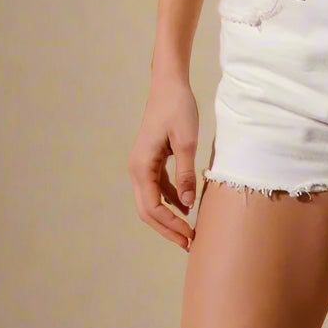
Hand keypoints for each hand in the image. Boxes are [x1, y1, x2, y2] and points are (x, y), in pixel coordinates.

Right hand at [128, 75, 199, 250]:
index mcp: (141, 167)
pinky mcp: (151, 159)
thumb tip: (187, 205)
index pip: (153, 208)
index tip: (190, 236)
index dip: (170, 226)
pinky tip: (186, 206)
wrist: (168, 85)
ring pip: (152, 200)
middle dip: (167, 228)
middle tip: (189, 243)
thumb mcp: (186, 141)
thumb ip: (185, 173)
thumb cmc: (178, 108)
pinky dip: (170, 200)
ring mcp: (142, 165)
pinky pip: (158, 187)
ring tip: (189, 231)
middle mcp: (137, 169)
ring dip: (169, 216)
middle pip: (148, 210)